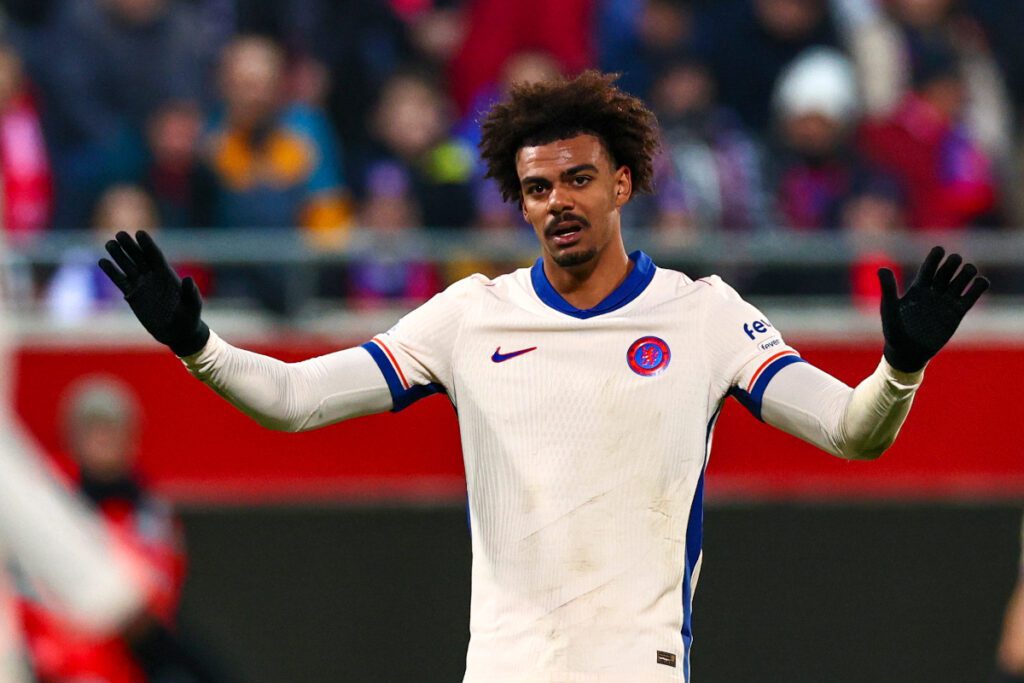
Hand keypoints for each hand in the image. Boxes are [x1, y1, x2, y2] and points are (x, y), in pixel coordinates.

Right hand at [98, 230, 209, 356]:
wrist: (177, 332)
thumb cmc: (189, 317)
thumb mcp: (193, 305)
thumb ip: (190, 292)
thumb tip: (188, 279)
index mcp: (167, 275)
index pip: (155, 256)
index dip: (147, 244)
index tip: (139, 233)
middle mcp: (153, 276)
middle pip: (139, 257)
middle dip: (130, 246)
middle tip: (120, 234)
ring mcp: (142, 285)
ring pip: (128, 266)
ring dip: (119, 255)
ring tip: (110, 244)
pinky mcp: (132, 296)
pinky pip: (120, 281)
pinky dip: (112, 272)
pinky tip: (103, 262)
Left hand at [878, 246, 988, 372]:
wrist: (908, 353)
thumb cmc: (894, 332)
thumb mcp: (890, 309)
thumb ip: (888, 289)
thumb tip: (882, 268)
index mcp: (917, 289)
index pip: (929, 268)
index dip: (935, 257)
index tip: (940, 249)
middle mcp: (933, 293)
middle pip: (947, 271)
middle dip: (952, 263)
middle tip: (955, 261)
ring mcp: (946, 302)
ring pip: (961, 280)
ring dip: (967, 272)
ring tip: (968, 271)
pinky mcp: (957, 313)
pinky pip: (971, 297)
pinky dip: (978, 287)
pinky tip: (980, 282)